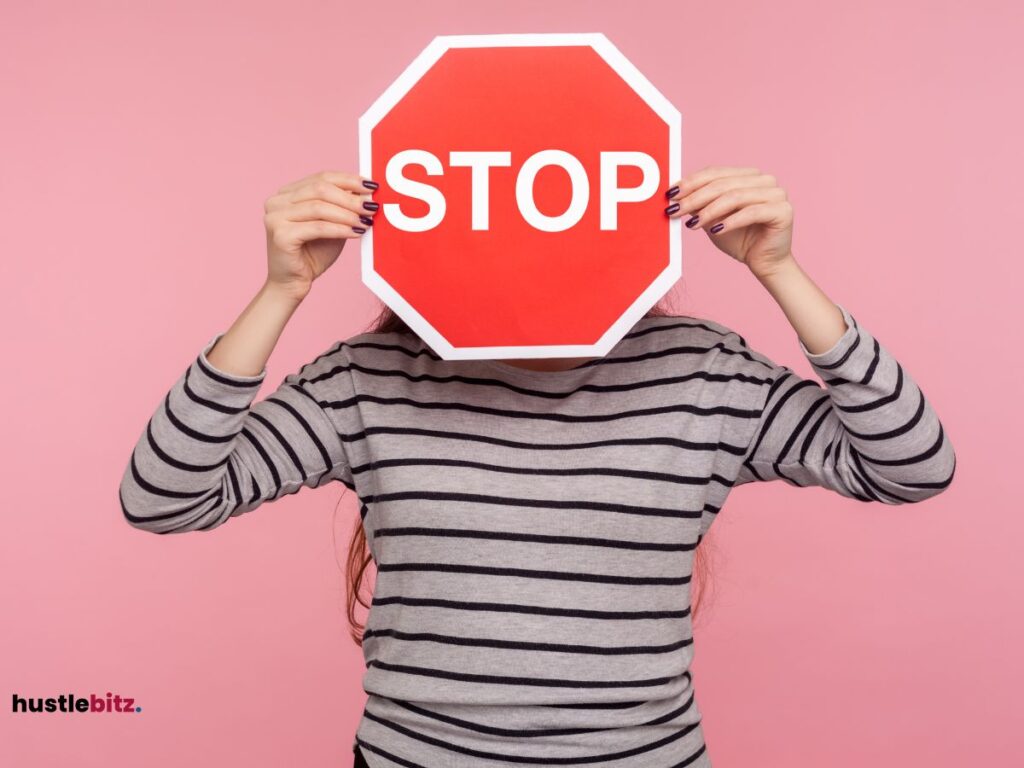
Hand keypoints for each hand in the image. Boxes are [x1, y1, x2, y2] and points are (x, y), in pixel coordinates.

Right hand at [262, 170, 379, 301]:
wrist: (292, 284)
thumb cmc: (312, 254)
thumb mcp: (332, 224)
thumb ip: (343, 207)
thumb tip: (366, 192)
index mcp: (287, 194)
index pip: (321, 177)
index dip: (348, 180)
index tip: (371, 186)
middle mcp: (276, 201)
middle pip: (320, 189)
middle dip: (350, 198)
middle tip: (371, 206)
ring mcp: (275, 217)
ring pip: (319, 207)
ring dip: (347, 214)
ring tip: (366, 220)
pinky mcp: (280, 235)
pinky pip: (317, 227)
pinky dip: (340, 229)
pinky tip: (356, 232)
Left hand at [664, 165, 794, 277]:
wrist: (763, 263)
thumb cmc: (739, 239)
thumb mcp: (711, 219)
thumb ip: (698, 205)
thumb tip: (675, 195)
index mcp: (748, 176)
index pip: (716, 172)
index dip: (691, 182)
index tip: (671, 195)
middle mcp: (764, 180)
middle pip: (723, 183)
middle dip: (695, 197)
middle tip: (676, 210)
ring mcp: (776, 193)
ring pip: (735, 196)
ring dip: (709, 210)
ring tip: (692, 224)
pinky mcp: (783, 210)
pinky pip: (752, 212)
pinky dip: (731, 221)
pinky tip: (715, 230)